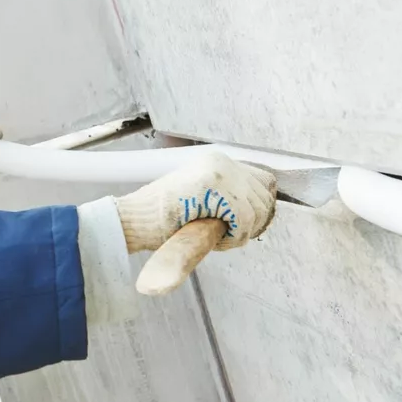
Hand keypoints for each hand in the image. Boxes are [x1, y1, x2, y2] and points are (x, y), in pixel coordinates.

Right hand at [116, 151, 277, 252]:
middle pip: (265, 196)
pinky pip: (243, 219)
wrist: (135, 219)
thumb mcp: (202, 200)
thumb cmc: (162, 218)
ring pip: (256, 210)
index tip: (247, 224)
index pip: (264, 181)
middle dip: (252, 223)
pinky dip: (233, 237)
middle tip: (228, 235)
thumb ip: (229, 198)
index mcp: (218, 162)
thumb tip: (261, 209)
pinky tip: (213, 238)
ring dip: (241, 232)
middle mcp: (221, 162)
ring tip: (216, 236)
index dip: (260, 207)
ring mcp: (218, 172)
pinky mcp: (213, 187)